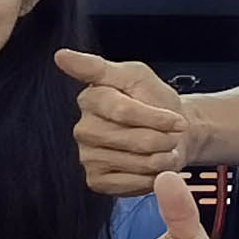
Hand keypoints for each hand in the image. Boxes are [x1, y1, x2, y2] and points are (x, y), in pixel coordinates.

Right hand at [60, 48, 191, 198]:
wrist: (172, 133)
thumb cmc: (155, 101)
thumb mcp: (136, 76)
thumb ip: (99, 67)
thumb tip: (61, 56)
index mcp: (91, 98)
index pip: (123, 111)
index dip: (155, 118)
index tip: (177, 120)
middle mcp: (83, 128)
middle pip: (134, 139)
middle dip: (164, 138)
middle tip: (173, 133)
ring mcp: (87, 156)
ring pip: (136, 161)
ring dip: (162, 157)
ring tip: (166, 148)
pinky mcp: (96, 180)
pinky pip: (131, 182)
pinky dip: (152, 176)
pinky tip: (154, 165)